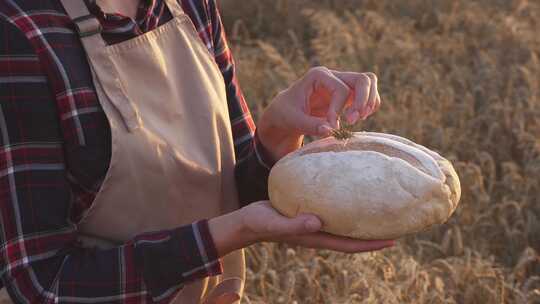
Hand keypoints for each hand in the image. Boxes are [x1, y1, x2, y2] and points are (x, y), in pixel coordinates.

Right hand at [208, 201, 393, 256]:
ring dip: (362, 217)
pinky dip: (346, 203)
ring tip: (379, 204)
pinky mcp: (309, 211)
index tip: (394, 239)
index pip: (350, 243)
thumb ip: (294, 225)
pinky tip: (350, 190)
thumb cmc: (260, 223)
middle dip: (374, 230)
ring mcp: (315, 222)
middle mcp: (321, 230)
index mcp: (316, 236)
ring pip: (345, 222)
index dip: (372, 243)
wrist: (247, 221)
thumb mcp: (275, 223)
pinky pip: (333, 208)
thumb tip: (318, 221)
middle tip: (396, 219)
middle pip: (353, 234)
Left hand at [257, 66, 380, 160]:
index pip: (340, 88)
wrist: (285, 114)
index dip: (338, 109)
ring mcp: (341, 83)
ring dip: (369, 102)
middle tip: (354, 120)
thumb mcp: (293, 120)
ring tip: (358, 119)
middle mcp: (332, 76)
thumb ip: (311, 125)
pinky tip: (359, 118)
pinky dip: (369, 106)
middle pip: (363, 79)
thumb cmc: (286, 114)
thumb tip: (331, 130)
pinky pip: (368, 94)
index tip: (330, 126)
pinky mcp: (346, 95)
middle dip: (363, 100)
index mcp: (317, 75)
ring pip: (368, 83)